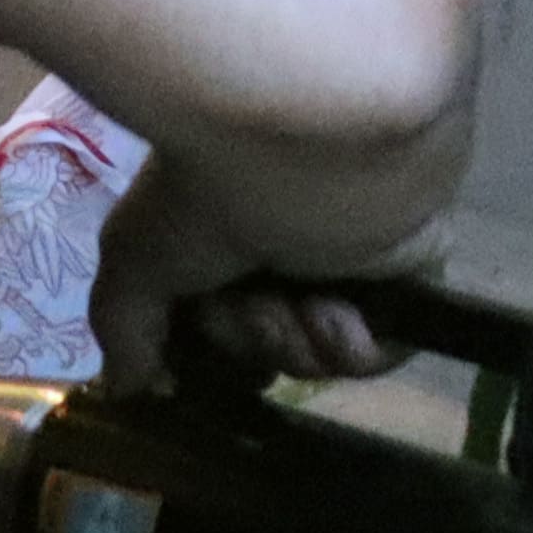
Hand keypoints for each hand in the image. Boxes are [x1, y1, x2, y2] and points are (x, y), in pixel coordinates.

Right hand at [88, 153, 411, 391]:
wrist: (308, 146)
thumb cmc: (209, 190)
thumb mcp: (135, 255)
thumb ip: (124, 326)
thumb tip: (126, 387)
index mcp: (217, 237)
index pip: (213, 323)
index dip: (207, 350)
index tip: (195, 364)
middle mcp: (279, 249)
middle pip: (262, 346)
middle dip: (248, 339)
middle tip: (249, 303)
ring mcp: (345, 263)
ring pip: (317, 355)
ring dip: (296, 340)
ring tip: (296, 299)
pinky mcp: (409, 277)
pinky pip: (380, 352)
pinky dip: (352, 346)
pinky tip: (334, 309)